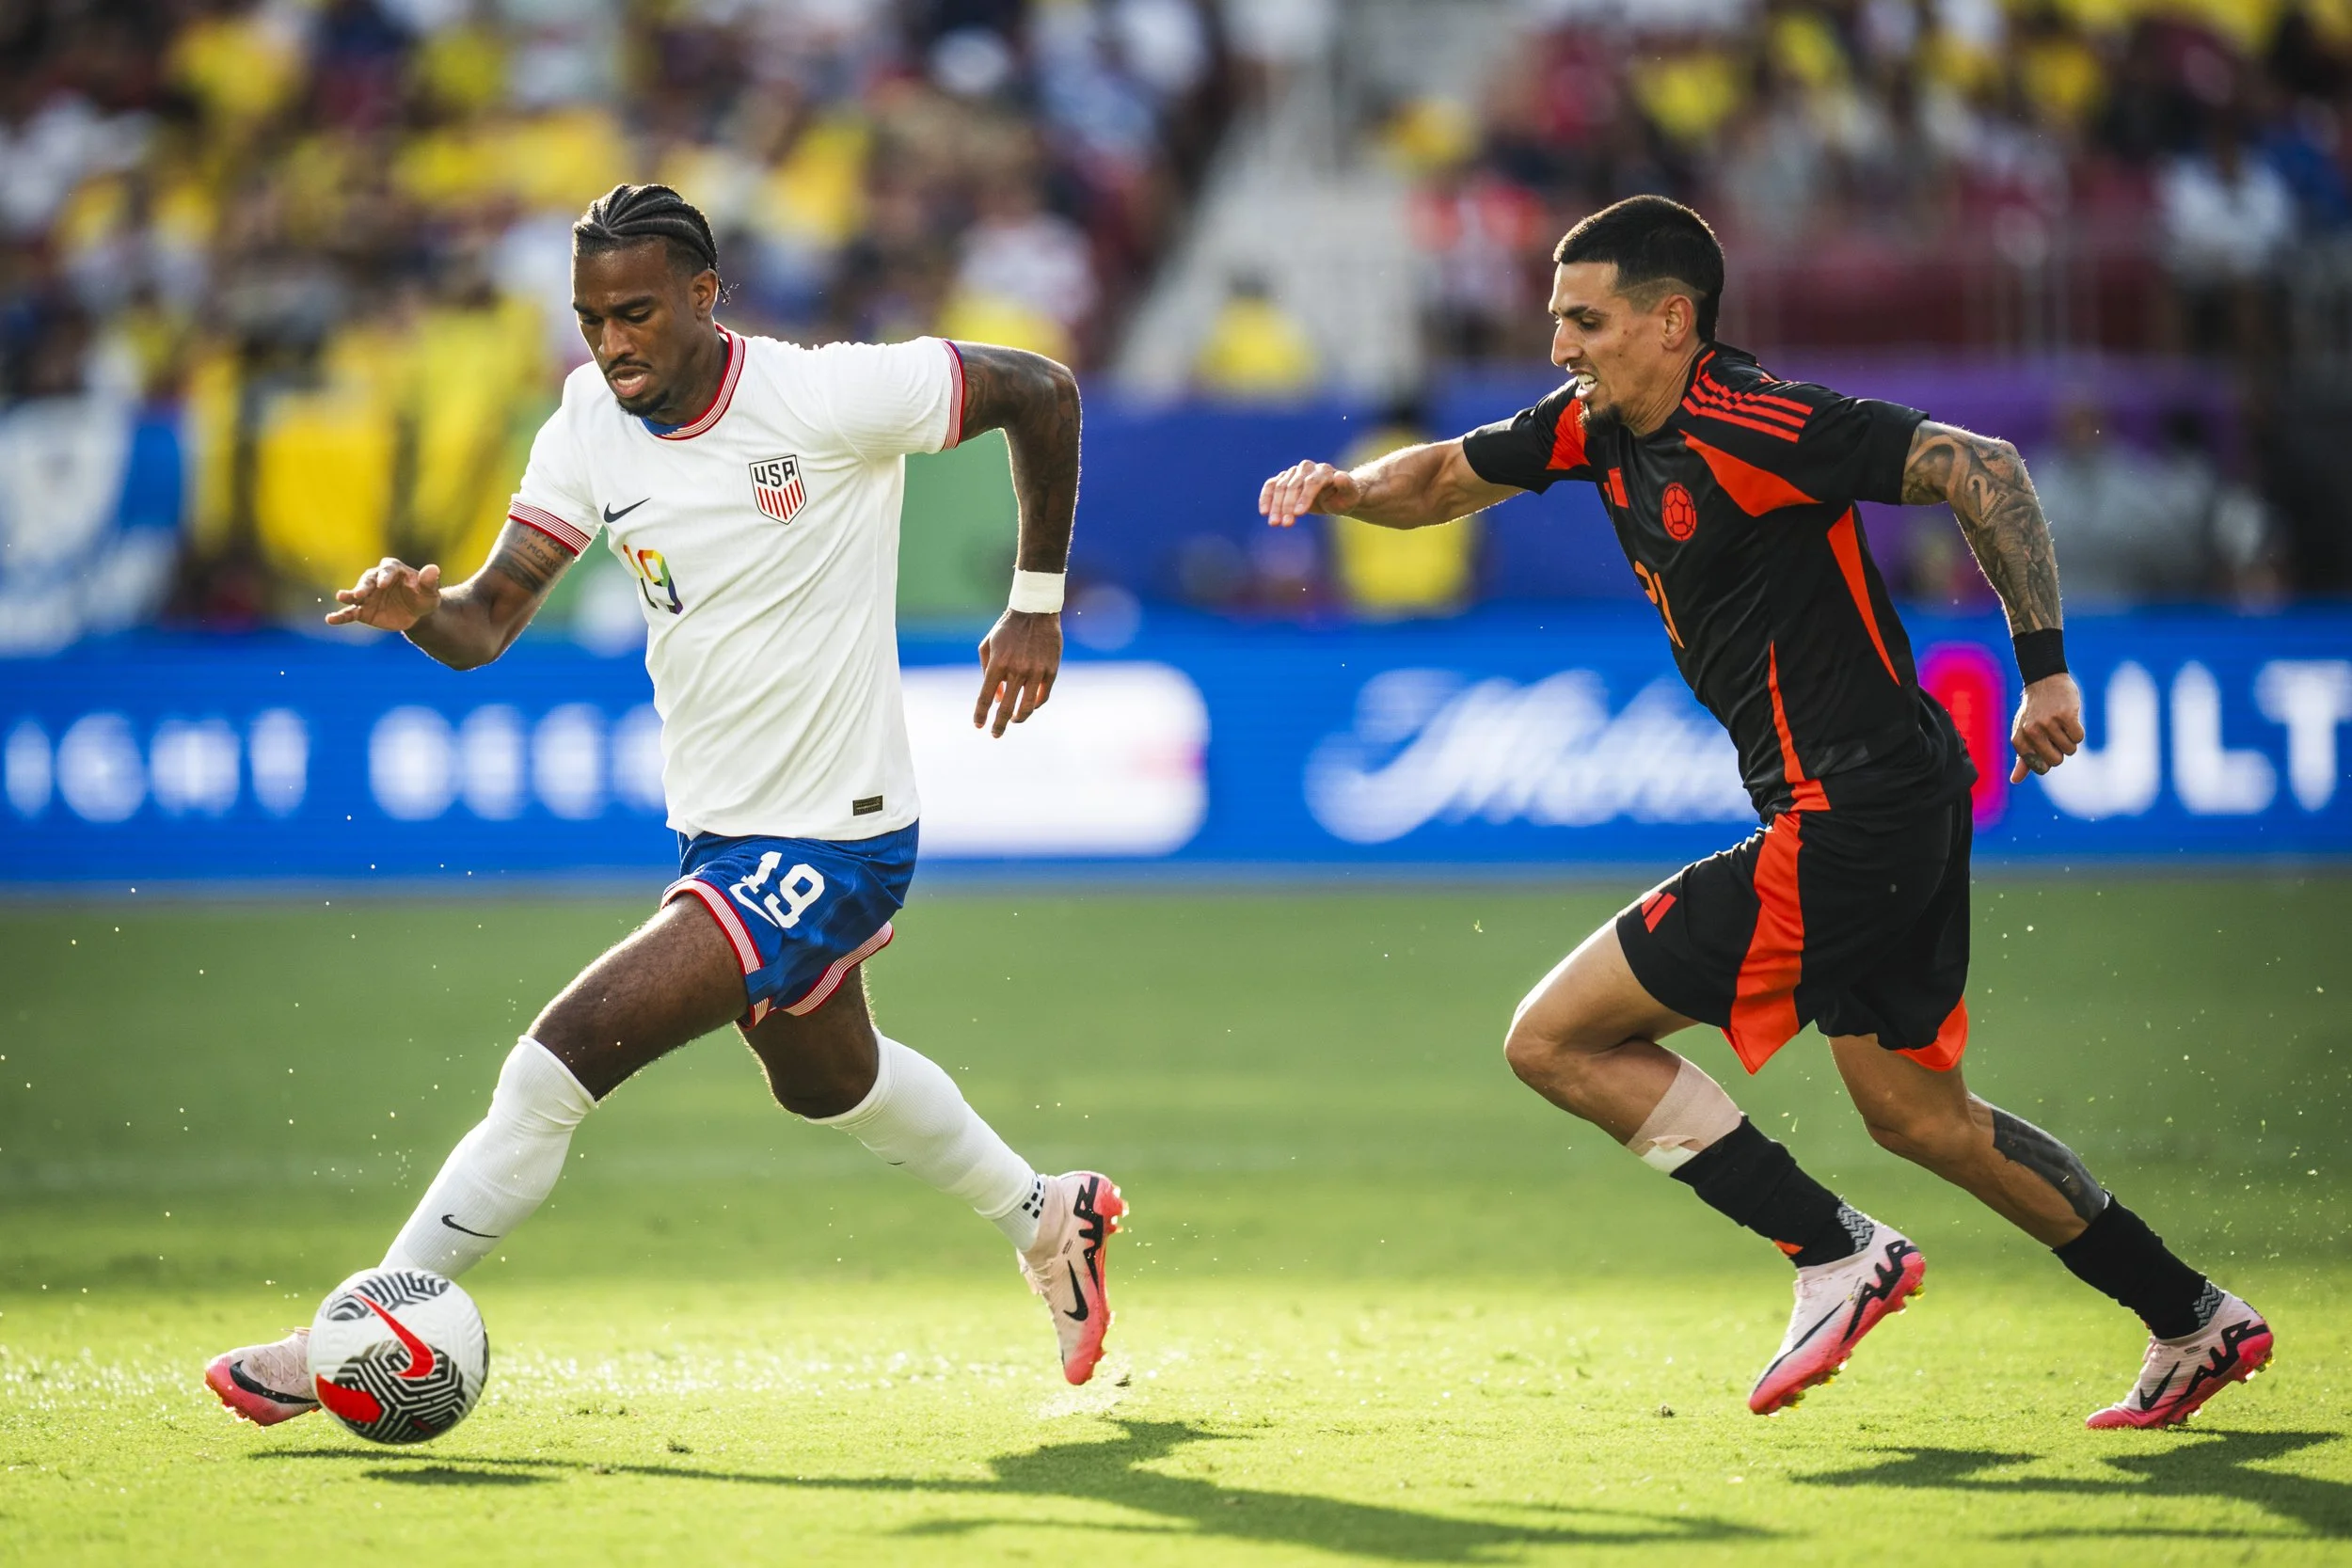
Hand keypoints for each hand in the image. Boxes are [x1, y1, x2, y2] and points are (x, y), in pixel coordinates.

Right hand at [327, 558, 442, 630]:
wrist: (416, 614)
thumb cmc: (424, 598)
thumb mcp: (430, 592)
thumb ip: (429, 581)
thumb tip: (434, 569)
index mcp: (393, 570)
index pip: (388, 570)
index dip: (385, 576)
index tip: (384, 584)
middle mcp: (376, 579)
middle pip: (368, 581)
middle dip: (364, 586)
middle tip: (360, 593)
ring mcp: (367, 595)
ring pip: (355, 595)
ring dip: (348, 596)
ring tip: (340, 597)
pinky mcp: (363, 610)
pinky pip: (350, 613)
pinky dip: (341, 616)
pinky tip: (331, 619)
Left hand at [973, 609, 1060, 737]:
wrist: (1035, 611)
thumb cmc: (1006, 629)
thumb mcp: (988, 646)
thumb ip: (987, 672)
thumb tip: (996, 698)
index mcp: (997, 663)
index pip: (985, 697)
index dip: (981, 714)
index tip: (979, 726)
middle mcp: (1016, 669)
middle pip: (1006, 708)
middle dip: (999, 725)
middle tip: (996, 734)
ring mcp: (1036, 671)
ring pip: (1028, 707)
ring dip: (1019, 718)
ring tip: (1015, 721)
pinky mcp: (1051, 670)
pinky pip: (1043, 696)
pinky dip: (1035, 705)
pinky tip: (1029, 706)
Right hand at [1259, 461, 1360, 528]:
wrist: (1335, 495)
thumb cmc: (1344, 498)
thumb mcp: (1350, 496)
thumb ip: (1346, 486)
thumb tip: (1339, 476)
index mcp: (1324, 471)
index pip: (1311, 482)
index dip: (1304, 497)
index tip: (1298, 514)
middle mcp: (1307, 468)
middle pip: (1294, 485)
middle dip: (1288, 505)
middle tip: (1286, 524)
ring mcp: (1294, 472)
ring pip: (1280, 486)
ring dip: (1275, 506)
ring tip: (1274, 524)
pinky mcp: (1284, 479)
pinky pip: (1271, 486)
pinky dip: (1266, 498)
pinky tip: (1264, 512)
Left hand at [2009, 672, 2084, 782]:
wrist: (2044, 681)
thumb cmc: (2034, 711)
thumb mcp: (2023, 734)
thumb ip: (2023, 758)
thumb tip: (2015, 780)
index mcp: (2020, 740)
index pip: (2040, 767)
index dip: (2047, 759)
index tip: (2045, 745)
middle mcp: (2031, 732)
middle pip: (2056, 761)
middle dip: (2060, 751)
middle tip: (2054, 734)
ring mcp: (2048, 723)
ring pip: (2070, 750)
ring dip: (2069, 740)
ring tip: (2060, 724)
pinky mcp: (2065, 715)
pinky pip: (2078, 737)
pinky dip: (2077, 731)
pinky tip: (2069, 719)